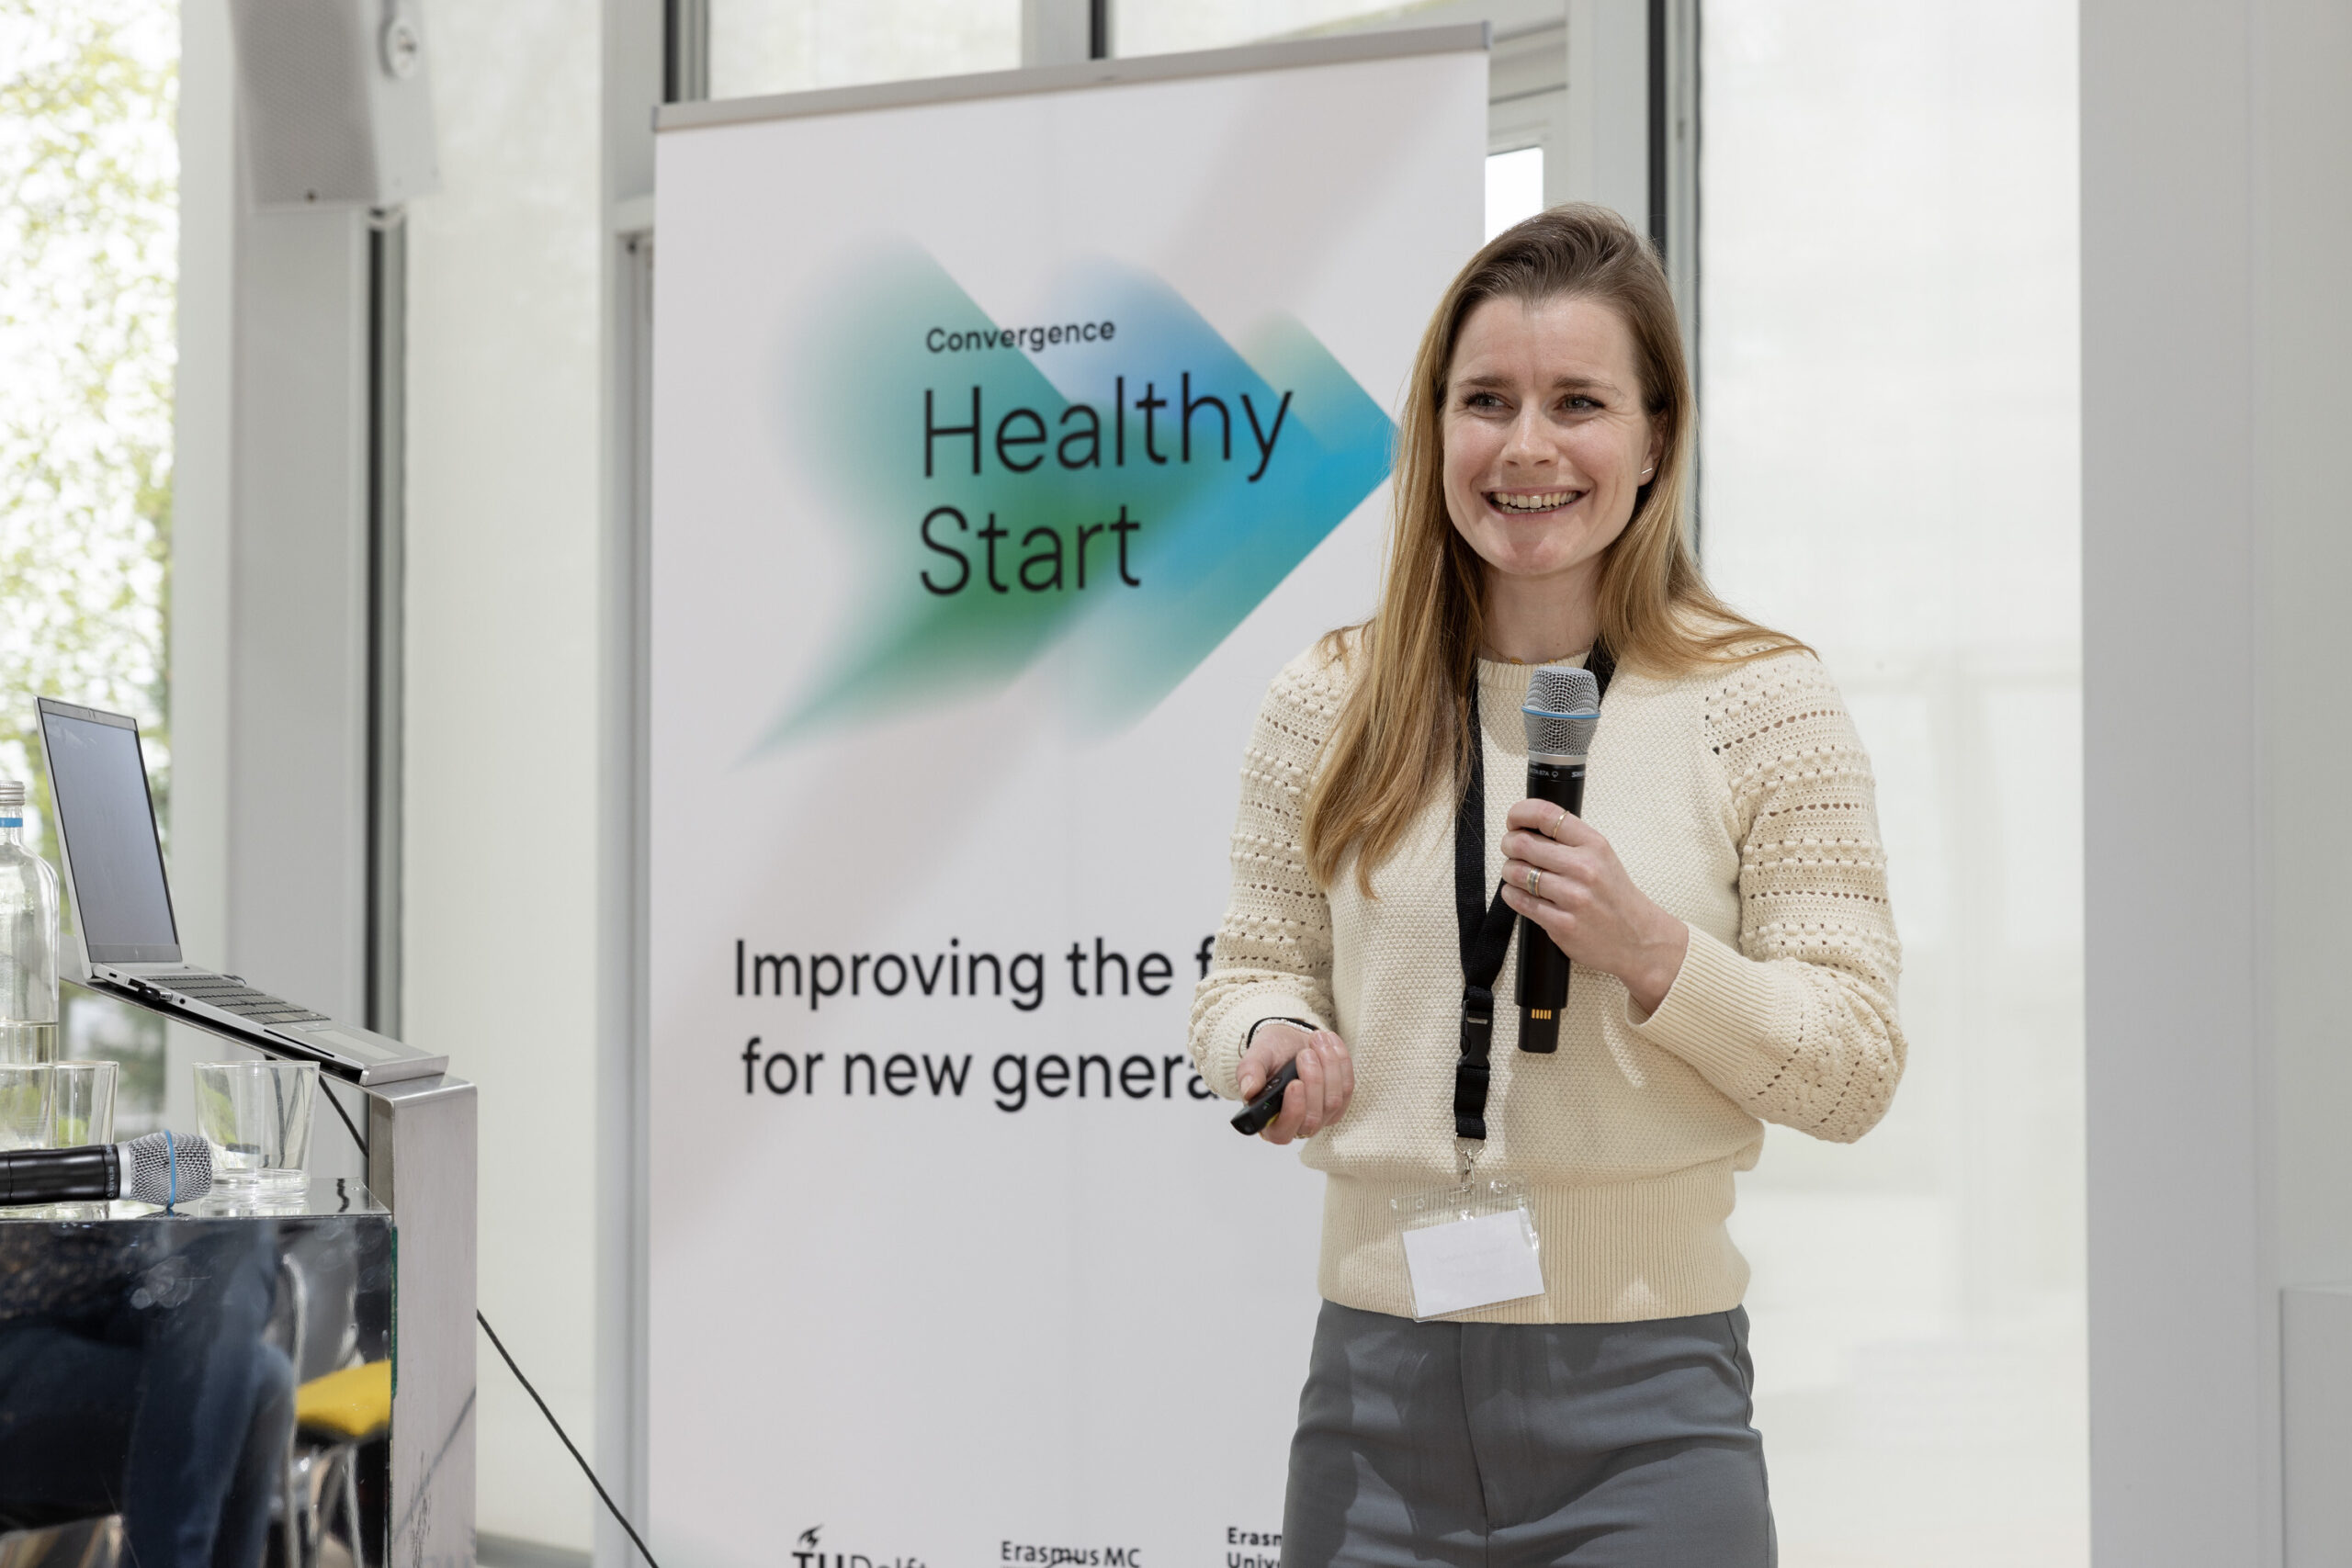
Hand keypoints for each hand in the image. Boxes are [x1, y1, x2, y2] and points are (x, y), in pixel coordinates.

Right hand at [1237, 1022, 1353, 1144]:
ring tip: (1316, 1040)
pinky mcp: (1339, 1104)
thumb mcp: (1256, 1057)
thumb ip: (1249, 1072)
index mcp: (1268, 1121)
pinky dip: (1342, 1062)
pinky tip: (1331, 1043)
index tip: (1295, 1083)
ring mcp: (1321, 1117)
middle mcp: (1296, 1125)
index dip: (1292, 1111)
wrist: (1290, 1042)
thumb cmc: (1271, 1054)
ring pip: (1333, 1101)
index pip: (1282, 1132)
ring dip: (1328, 1066)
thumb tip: (1249, 1090)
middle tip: (1305, 1053)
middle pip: (1313, 1117)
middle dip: (1313, 1081)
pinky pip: (1348, 1088)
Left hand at [1497, 798, 1690, 1017]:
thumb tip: (1525, 826)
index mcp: (1594, 844)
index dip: (1519, 814)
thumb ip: (1569, 840)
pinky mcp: (1562, 924)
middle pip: (1523, 843)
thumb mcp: (1602, 857)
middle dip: (1509, 845)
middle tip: (1511, 850)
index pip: (1546, 815)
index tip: (1513, 821)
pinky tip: (1519, 893)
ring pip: (1517, 873)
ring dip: (1509, 872)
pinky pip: (1520, 901)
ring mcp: (1573, 897)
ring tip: (1517, 875)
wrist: (1638, 939)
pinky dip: (1512, 895)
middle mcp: (1584, 868)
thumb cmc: (1613, 896)